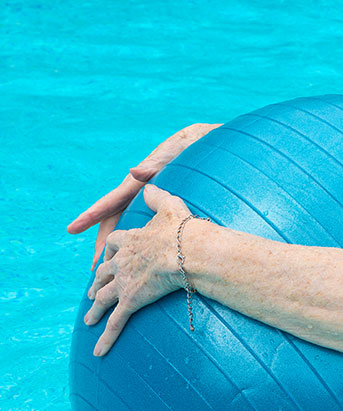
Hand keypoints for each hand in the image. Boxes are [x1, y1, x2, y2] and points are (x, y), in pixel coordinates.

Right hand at [67, 123, 220, 270]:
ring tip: (111, 267)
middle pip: (115, 221)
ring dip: (119, 245)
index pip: (110, 202)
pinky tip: (139, 253)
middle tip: (94, 267)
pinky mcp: (163, 204)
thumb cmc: (186, 147)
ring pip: (129, 225)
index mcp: (137, 184)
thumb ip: (153, 164)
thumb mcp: (170, 155)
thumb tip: (135, 171)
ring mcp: (149, 200)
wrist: (203, 143)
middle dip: (104, 244)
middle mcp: (139, 193)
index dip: (90, 216)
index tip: (71, 228)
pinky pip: (145, 224)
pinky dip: (138, 239)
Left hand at [84, 185, 193, 356]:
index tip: (106, 256)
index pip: (113, 243)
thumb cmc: (182, 229)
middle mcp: (122, 260)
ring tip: (89, 319)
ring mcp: (124, 281)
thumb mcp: (170, 205)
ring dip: (95, 310)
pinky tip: (98, 351)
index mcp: (130, 239)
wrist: (186, 250)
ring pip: (104, 298)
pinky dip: (106, 338)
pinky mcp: (130, 300)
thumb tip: (148, 184)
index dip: (109, 251)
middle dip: (97, 282)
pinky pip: (116, 323)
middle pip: (103, 272)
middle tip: (93, 291)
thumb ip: (157, 195)